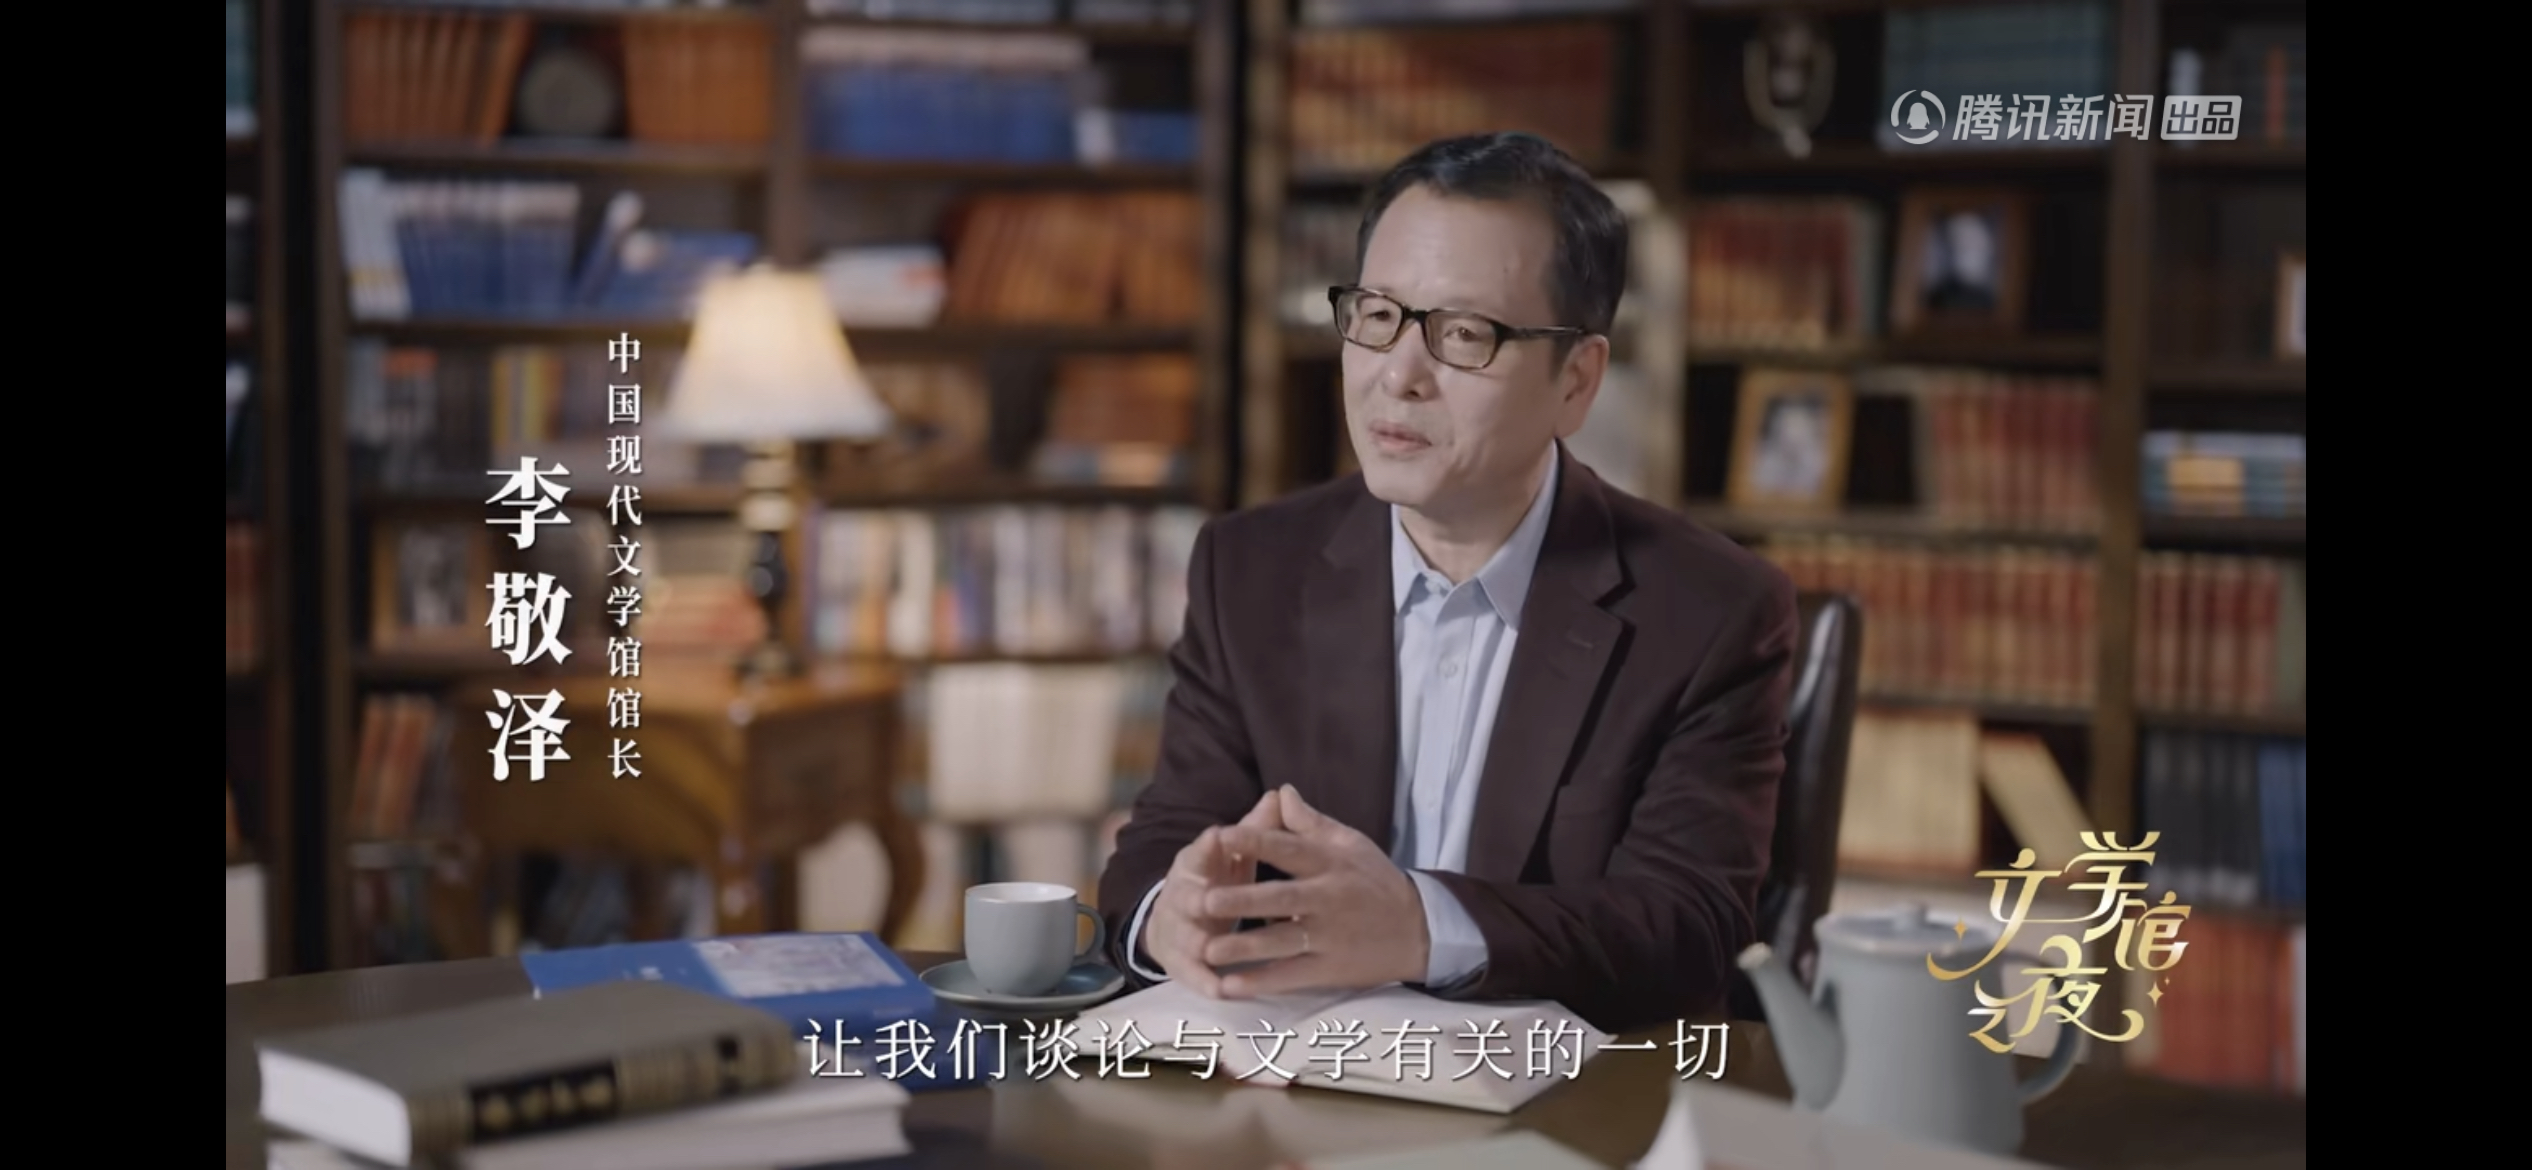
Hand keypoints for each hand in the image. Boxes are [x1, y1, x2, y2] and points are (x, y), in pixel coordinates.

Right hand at [1143, 789, 1285, 996]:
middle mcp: (1182, 895)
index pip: (1200, 851)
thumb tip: (1282, 794)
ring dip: (1199, 943)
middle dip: (1199, 898)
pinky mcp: (1180, 962)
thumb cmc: (1217, 879)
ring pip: (1188, 936)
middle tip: (1210, 900)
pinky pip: (1192, 974)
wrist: (1176, 919)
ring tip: (1212, 951)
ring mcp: (1178, 930)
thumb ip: (1257, 829)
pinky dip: (1205, 981)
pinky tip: (1222, 990)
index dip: (1207, 845)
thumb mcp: (1234, 854)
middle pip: (1187, 896)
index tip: (1219, 837)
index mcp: (1196, 864)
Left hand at [1199, 785, 1429, 996]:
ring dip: (1244, 946)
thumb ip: (1311, 823)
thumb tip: (1281, 792)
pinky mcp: (1329, 970)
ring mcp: (1328, 938)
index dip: (1256, 842)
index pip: (1290, 849)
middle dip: (1242, 900)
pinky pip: (1291, 976)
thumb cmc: (1376, 882)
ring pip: (1281, 942)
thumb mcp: (1351, 845)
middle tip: (1204, 901)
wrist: (1418, 931)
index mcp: (1330, 864)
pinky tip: (1231, 985)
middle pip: (1281, 898)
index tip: (1222, 836)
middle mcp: (1328, 900)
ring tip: (1207, 950)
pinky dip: (1262, 982)